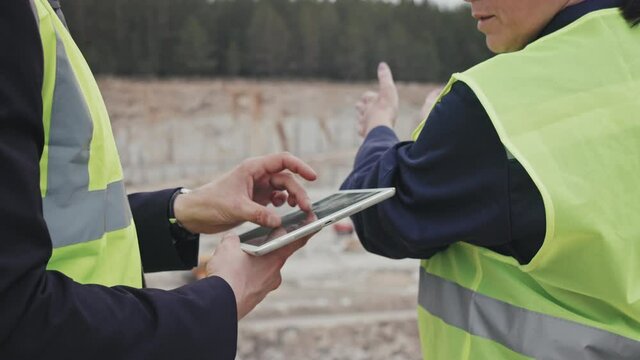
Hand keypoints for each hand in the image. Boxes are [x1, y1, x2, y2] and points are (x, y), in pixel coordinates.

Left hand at [173, 152, 316, 233]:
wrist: (195, 214)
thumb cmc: (211, 203)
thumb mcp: (236, 208)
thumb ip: (258, 214)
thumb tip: (279, 223)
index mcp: (253, 168)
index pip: (283, 160)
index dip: (300, 166)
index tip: (313, 177)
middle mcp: (258, 176)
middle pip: (286, 179)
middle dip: (299, 192)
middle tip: (306, 209)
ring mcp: (257, 188)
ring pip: (283, 190)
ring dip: (293, 199)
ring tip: (299, 211)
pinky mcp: (256, 200)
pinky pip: (276, 200)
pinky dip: (282, 207)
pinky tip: (283, 215)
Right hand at [206, 232, 310, 319]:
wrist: (220, 305)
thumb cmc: (227, 276)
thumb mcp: (227, 248)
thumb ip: (233, 239)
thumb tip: (232, 239)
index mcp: (275, 258)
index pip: (298, 240)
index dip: (308, 230)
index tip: (315, 223)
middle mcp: (275, 273)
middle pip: (276, 254)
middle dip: (265, 248)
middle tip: (252, 242)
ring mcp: (266, 287)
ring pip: (263, 270)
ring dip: (254, 264)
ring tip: (235, 261)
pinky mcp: (256, 298)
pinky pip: (254, 282)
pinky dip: (247, 277)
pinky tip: (232, 275)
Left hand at [355, 62, 398, 137]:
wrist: (380, 128)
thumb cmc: (385, 108)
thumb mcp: (388, 89)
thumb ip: (385, 77)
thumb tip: (382, 64)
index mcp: (369, 100)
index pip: (367, 95)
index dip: (369, 96)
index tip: (371, 96)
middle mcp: (363, 110)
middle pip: (360, 107)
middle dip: (362, 106)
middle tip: (367, 107)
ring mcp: (363, 122)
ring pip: (360, 119)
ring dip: (363, 118)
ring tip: (367, 119)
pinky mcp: (364, 133)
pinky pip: (362, 131)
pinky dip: (364, 130)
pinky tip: (366, 131)